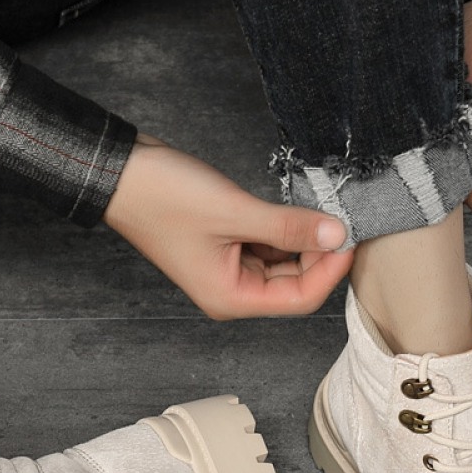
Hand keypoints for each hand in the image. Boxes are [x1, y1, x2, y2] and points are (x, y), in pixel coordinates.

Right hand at [103, 134, 353, 319]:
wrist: (121, 173)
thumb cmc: (163, 198)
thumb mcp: (234, 212)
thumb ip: (288, 227)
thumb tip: (336, 234)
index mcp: (231, 298)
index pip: (300, 298)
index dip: (330, 270)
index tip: (350, 236)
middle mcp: (232, 292)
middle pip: (295, 285)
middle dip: (320, 255)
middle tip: (342, 218)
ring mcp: (230, 270)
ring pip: (284, 265)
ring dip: (304, 241)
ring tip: (321, 210)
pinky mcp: (227, 247)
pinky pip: (268, 247)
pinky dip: (285, 231)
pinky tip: (296, 210)